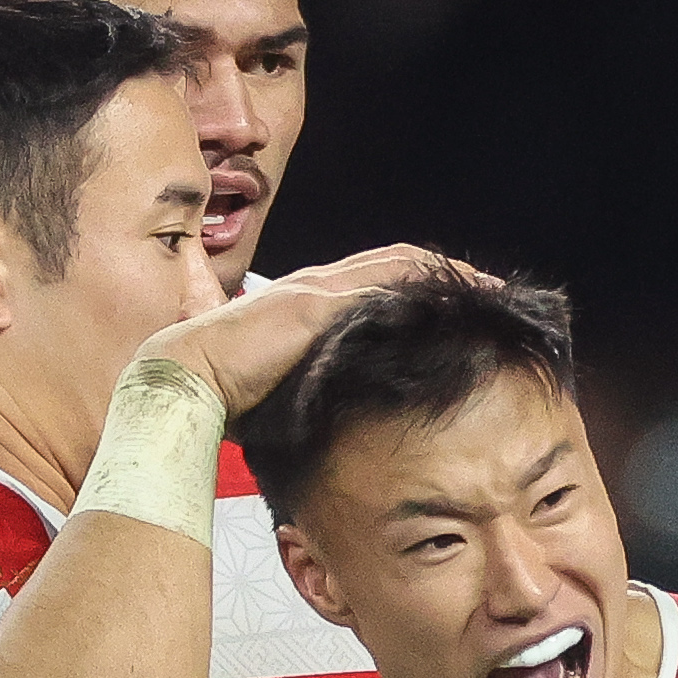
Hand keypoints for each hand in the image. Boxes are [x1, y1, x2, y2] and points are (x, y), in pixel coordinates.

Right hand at [147, 245, 472, 412]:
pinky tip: (458, 300)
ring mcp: (316, 291)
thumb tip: (344, 415)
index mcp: (306, 302)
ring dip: (448, 275)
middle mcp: (315, 287)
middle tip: (495, 290)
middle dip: (448, 273)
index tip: (462, 302)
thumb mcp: (286, 389)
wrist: (181, 382)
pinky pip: (381, 286)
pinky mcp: (315, 306)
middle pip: (397, 262)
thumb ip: (315, 387)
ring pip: (397, 265)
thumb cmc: (223, 396)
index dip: (421, 283)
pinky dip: (424, 288)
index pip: (376, 278)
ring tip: (493, 291)